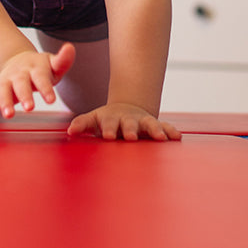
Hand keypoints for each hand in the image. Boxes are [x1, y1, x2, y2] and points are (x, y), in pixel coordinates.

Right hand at [0, 42, 75, 119]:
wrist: (18, 62)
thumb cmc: (40, 68)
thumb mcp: (53, 64)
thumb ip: (63, 60)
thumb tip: (70, 48)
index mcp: (35, 67)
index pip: (40, 77)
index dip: (45, 88)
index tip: (51, 100)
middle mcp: (19, 73)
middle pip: (21, 83)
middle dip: (24, 95)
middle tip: (30, 108)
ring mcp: (7, 81)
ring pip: (3, 90)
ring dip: (5, 102)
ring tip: (9, 114)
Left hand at [67, 103, 181, 140]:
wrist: (126, 109)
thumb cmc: (107, 120)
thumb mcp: (94, 120)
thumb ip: (82, 124)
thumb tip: (70, 131)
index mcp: (112, 119)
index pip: (109, 123)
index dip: (108, 129)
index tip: (108, 136)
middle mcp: (129, 120)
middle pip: (130, 124)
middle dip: (130, 130)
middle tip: (131, 137)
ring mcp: (143, 122)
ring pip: (150, 124)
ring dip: (154, 130)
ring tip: (160, 138)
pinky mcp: (156, 125)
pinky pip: (165, 127)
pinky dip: (170, 131)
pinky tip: (177, 137)